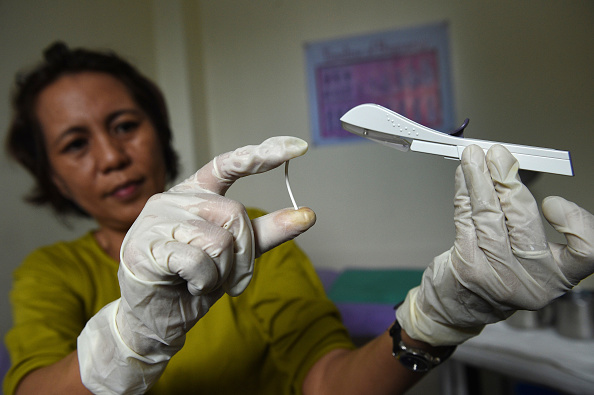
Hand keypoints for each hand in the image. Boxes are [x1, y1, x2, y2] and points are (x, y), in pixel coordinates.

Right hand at [78, 136, 315, 393]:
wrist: (153, 317)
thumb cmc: (193, 280)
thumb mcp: (236, 253)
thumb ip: (265, 232)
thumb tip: (308, 214)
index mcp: (193, 193)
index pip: (228, 164)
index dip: (263, 154)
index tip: (300, 146)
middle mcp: (173, 199)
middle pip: (235, 215)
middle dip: (244, 255)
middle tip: (229, 277)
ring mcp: (156, 221)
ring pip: (220, 242)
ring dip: (224, 273)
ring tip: (204, 282)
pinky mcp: (145, 247)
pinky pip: (198, 262)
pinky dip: (205, 282)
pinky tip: (190, 286)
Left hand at [397, 144, 593, 345]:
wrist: (460, 306)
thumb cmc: (497, 273)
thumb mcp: (526, 254)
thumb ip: (524, 218)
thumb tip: (510, 167)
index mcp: (559, 275)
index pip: (588, 252)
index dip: (578, 224)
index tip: (554, 202)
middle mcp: (532, 280)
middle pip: (525, 223)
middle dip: (508, 181)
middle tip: (498, 155)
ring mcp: (498, 276)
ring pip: (490, 217)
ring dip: (480, 181)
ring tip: (474, 158)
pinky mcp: (469, 268)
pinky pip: (466, 220)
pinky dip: (464, 194)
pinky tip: (464, 178)